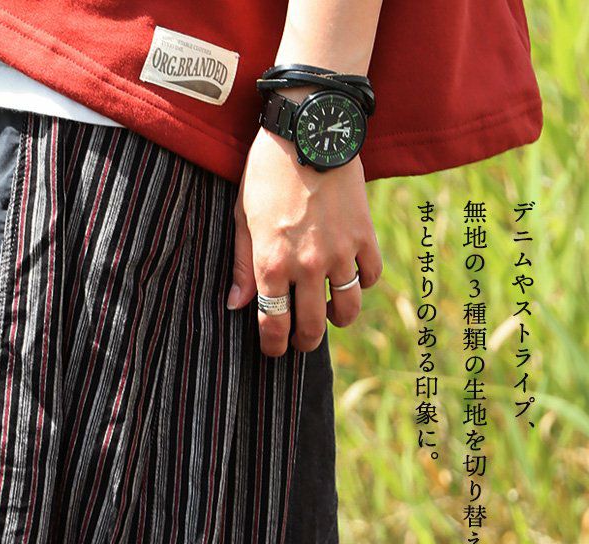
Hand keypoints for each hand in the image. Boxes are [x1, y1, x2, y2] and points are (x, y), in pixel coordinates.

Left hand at [228, 126, 382, 356]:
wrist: (307, 130)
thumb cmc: (266, 173)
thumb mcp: (243, 217)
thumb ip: (242, 266)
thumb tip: (236, 306)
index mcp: (271, 263)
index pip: (274, 323)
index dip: (273, 346)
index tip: (274, 350)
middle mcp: (307, 265)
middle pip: (312, 327)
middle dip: (304, 342)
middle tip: (301, 342)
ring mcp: (340, 252)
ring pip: (348, 309)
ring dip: (338, 320)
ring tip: (331, 316)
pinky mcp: (364, 235)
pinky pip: (370, 276)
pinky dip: (362, 283)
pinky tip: (351, 278)